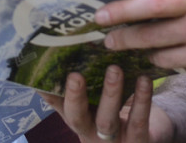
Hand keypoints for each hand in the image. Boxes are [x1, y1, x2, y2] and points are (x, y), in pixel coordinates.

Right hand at [47, 67, 172, 142]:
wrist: (144, 139)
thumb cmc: (114, 113)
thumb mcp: (93, 104)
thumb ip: (78, 86)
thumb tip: (58, 53)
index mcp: (78, 120)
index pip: (58, 105)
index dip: (49, 93)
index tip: (41, 77)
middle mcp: (90, 134)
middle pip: (77, 118)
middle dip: (75, 97)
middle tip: (75, 76)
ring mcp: (113, 141)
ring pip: (107, 119)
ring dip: (110, 94)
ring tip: (114, 69)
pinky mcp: (137, 142)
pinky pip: (138, 120)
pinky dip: (142, 100)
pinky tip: (143, 79)